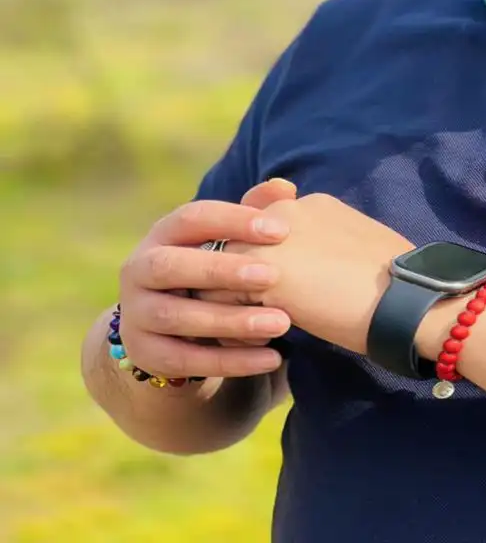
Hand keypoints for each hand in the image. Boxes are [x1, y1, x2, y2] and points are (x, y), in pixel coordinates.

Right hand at [116, 181, 297, 380]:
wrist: (168, 325)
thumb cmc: (212, 265)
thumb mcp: (227, 239)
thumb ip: (254, 211)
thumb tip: (284, 187)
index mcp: (163, 233)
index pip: (193, 218)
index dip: (234, 221)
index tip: (280, 231)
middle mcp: (139, 269)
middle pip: (172, 267)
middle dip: (222, 271)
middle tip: (272, 276)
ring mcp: (137, 314)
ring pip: (179, 317)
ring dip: (231, 321)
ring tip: (281, 323)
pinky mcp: (146, 354)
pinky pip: (187, 360)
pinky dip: (231, 361)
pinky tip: (272, 358)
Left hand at [203, 193, 413, 354]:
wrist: (411, 298)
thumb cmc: (396, 283)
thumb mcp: (356, 249)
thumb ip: (323, 246)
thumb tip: (313, 269)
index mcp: (312, 203)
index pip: (259, 223)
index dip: (256, 256)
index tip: (264, 284)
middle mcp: (287, 211)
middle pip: (231, 240)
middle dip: (230, 275)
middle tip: (238, 310)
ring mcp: (274, 240)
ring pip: (218, 269)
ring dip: (223, 298)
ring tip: (239, 329)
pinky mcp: (267, 277)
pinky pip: (220, 300)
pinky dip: (226, 324)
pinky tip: (248, 343)